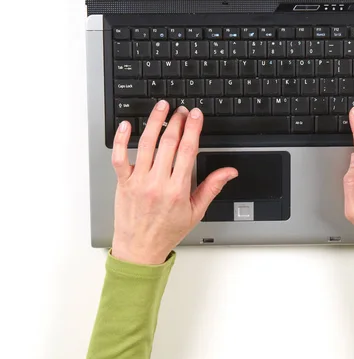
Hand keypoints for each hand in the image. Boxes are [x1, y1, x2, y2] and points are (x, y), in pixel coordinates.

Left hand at [111, 102, 237, 263]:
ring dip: (155, 122)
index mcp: (178, 189)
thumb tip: (229, 172)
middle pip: (168, 143)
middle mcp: (157, 183)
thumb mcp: (196, 212)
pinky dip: (121, 140)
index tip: (195, 115)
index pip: (187, 151)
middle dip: (177, 121)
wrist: (140, 250)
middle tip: (182, 110)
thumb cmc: (167, 231)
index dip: (193, 129)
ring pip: (146, 144)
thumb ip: (212, 187)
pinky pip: (120, 157)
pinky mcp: (123, 183)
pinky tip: (127, 125)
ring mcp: (138, 181)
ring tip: (162, 107)